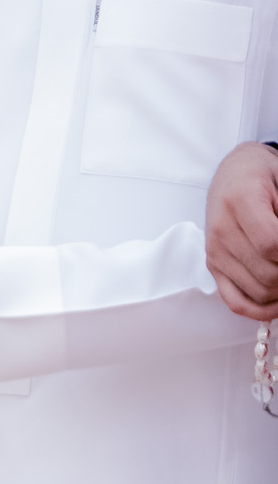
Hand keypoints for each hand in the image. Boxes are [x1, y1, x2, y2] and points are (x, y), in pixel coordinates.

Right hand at [206, 142, 277, 318]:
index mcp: (240, 200)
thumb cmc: (264, 176)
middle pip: (267, 273)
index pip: (271, 244)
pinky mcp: (213, 265)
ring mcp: (215, 250)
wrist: (234, 172)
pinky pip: (235, 301)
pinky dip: (260, 310)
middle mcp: (221, 229)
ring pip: (257, 290)